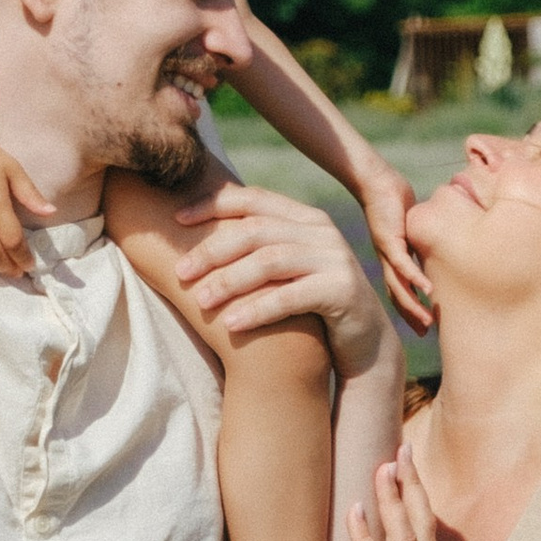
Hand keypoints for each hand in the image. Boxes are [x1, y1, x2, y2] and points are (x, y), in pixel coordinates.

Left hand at [175, 183, 386, 366]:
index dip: (213, 205)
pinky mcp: (344, 289)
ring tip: (201, 301)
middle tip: (181, 272)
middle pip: (257, 230)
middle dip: (214, 250)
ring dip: (230, 280)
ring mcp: (335, 257)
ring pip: (271, 261)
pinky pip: (291, 296)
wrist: (364, 341)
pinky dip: (258, 309)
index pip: (253, 200)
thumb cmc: (311, 305)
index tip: (176, 220)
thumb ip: (258, 249)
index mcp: (304, 218)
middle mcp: (322, 230)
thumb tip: (197, 235)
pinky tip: (232, 325)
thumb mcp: (286, 270)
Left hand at [347, 447, 463, 540]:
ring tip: (384, 465)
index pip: (427, 533)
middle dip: (411, 484)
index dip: (420, 500)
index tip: (412, 472)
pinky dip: (363, 534)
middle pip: (419, 521)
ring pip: (400, 533)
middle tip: (402, 450)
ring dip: (391, 497)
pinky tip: (356, 508)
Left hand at [355, 161, 431, 331]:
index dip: (411, 308)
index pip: (401, 290)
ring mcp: (388, 251)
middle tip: (424, 334)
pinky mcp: (390, 238)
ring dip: (414, 305)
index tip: (423, 326)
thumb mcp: (408, 227)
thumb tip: (431, 247)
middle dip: (412, 315)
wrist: (375, 179)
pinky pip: (404, 262)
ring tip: (426, 322)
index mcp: (392, 259)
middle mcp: (388, 260)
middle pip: (399, 294)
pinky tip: (428, 290)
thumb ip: (418, 241)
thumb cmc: (392, 198)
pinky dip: (415, 277)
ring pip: (400, 285)